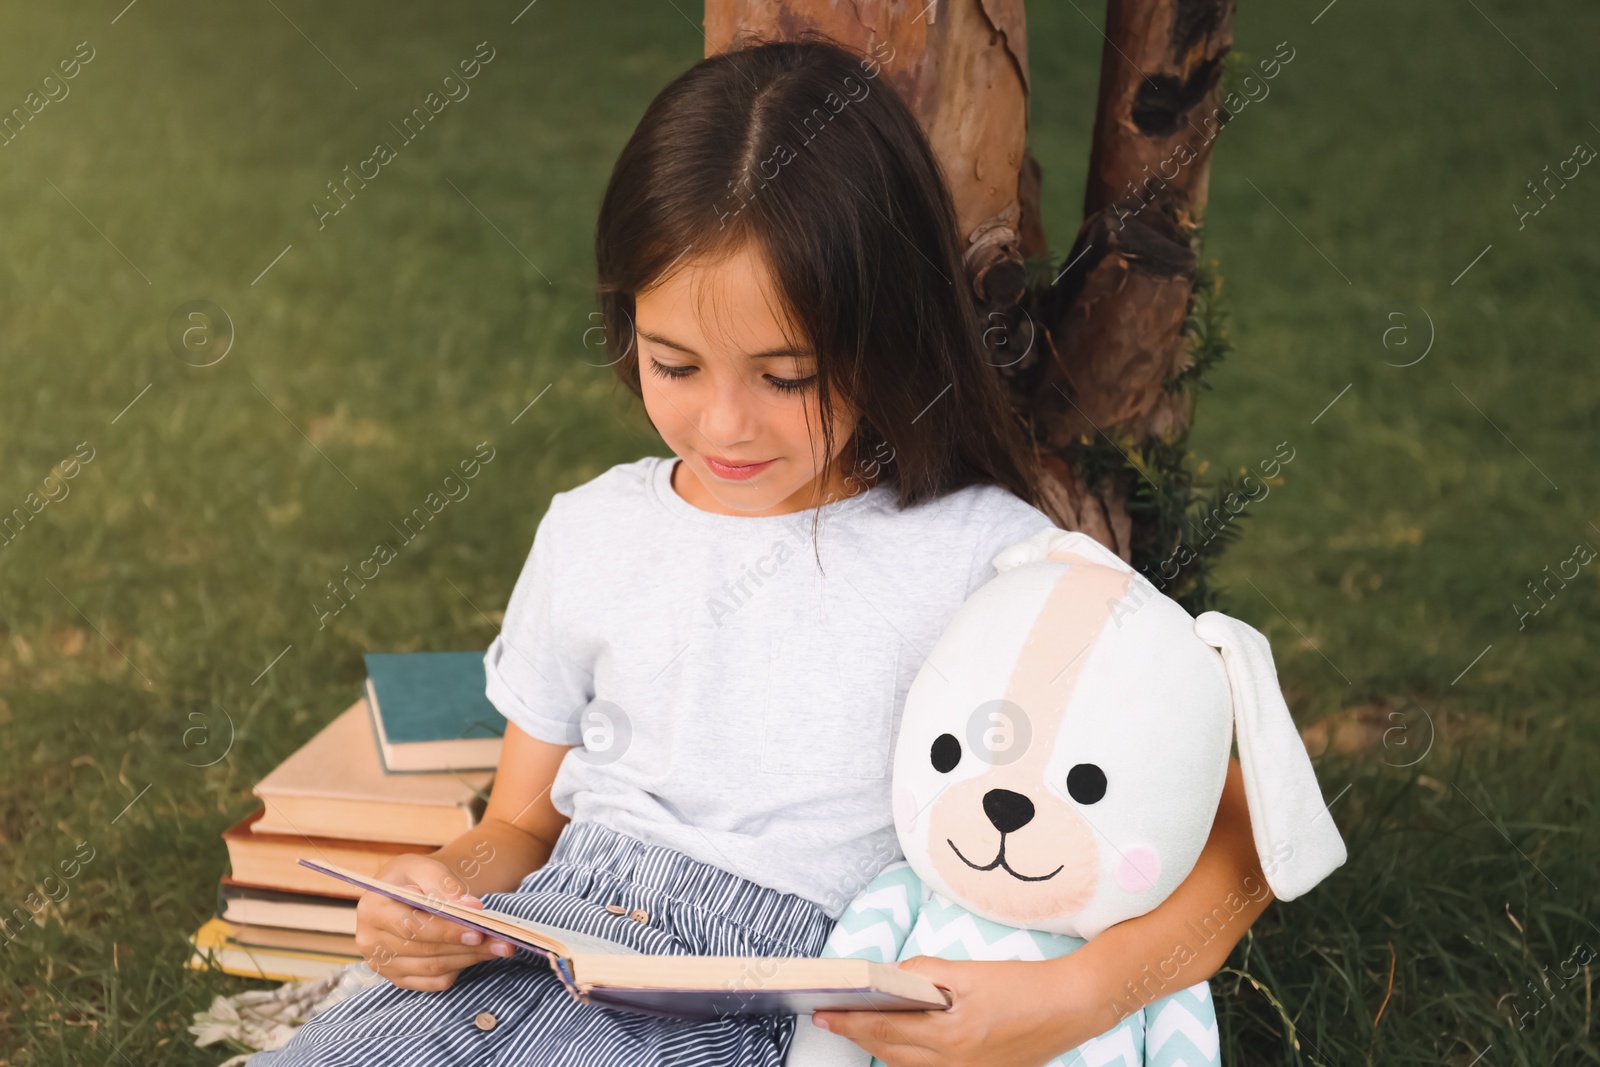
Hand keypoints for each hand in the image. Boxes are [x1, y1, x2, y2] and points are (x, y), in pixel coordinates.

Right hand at [354, 853, 517, 990]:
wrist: (403, 891)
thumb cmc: (414, 876)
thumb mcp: (425, 868)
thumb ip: (446, 887)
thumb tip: (471, 908)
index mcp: (372, 909)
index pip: (411, 927)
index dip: (446, 931)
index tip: (478, 931)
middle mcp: (370, 941)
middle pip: (425, 951)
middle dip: (467, 947)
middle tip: (504, 941)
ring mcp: (382, 964)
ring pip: (432, 969)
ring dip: (470, 959)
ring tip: (500, 947)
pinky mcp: (397, 978)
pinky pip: (432, 982)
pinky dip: (458, 970)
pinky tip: (478, 955)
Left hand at [811, 956, 1113, 1066]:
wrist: (1071, 1007)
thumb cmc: (1024, 986)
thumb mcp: (970, 972)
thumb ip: (925, 974)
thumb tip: (889, 976)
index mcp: (951, 1035)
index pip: (885, 1029)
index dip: (849, 1021)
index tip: (824, 1012)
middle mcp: (955, 1064)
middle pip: (890, 1053)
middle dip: (857, 1035)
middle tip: (829, 1019)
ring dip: (879, 1048)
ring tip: (858, 1028)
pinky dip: (907, 1058)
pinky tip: (899, 1042)